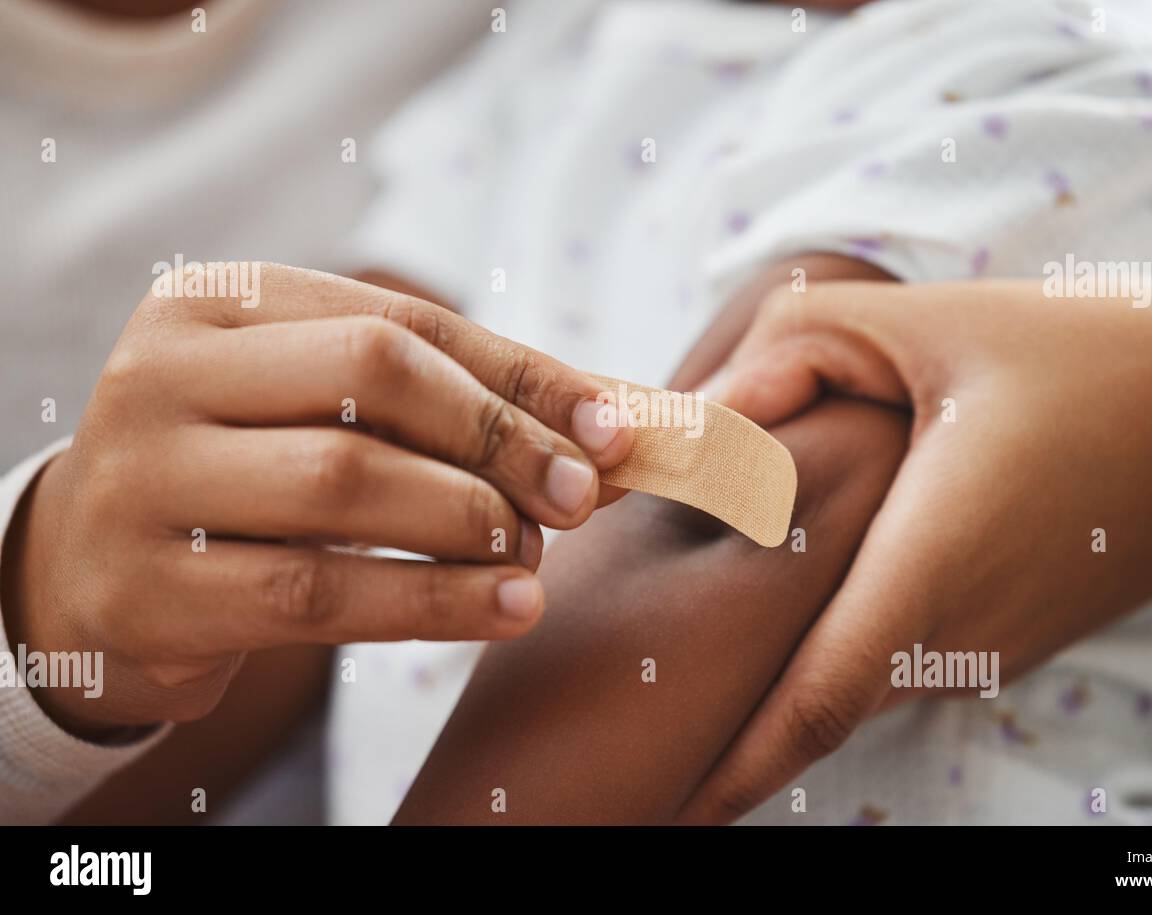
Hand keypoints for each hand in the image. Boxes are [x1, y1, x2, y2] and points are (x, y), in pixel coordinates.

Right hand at [0, 262, 631, 735]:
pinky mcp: (145, 589)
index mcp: (217, 301)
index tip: (613, 430)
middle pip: (372, 375)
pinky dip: (431, 603)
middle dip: (498, 437)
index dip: (521, 376)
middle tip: (576, 499)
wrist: (93, 571)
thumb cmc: (245, 477)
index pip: (401, 319)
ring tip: (535, 558)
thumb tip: (618, 420)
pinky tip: (505, 611)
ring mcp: (141, 478)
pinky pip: (316, 593)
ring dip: (471, 522)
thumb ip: (454, 404)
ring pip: (344, 483)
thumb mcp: (324, 412)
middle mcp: (162, 370)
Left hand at [678, 276, 1151, 821]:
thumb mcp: (922, 322)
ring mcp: (990, 648)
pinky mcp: (1005, 641)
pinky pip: (901, 654)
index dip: (740, 764)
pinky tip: (828, 574)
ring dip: (790, 662)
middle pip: (818, 691)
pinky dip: (845, 634)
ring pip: (857, 673)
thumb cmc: (1070, 357)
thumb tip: (704, 421)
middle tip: (662, 698)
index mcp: (934, 560)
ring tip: (730, 614)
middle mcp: (962, 630)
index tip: (676, 807)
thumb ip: (791, 356)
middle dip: (736, 712)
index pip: (820, 698)